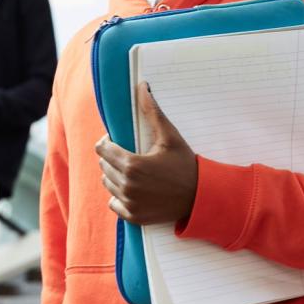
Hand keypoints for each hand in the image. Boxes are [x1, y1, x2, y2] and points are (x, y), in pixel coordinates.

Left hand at [95, 82, 197, 225]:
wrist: (201, 197)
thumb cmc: (186, 165)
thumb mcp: (170, 137)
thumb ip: (153, 112)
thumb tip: (142, 87)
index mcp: (131, 164)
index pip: (102, 150)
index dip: (108, 142)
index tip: (118, 141)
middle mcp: (126, 185)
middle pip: (103, 166)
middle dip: (112, 158)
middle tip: (129, 154)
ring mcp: (129, 203)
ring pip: (108, 184)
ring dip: (115, 176)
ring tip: (131, 171)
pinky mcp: (134, 216)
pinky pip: (114, 203)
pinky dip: (119, 196)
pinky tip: (133, 189)